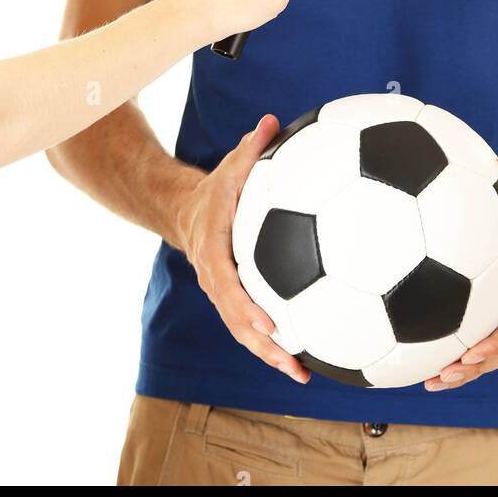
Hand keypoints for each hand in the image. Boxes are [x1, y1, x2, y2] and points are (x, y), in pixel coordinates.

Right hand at [175, 117, 310, 383]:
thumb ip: (250, 147)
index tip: (271, 324)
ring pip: (244, 332)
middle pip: (235, 321)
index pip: (225, 284)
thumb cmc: (216, 188)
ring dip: (271, 355)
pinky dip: (276, 343)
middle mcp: (215, 278)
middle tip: (293, 362)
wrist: (186, 211)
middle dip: (263, 346)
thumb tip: (270, 122)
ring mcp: (224, 293)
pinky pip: (254, 325)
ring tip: (305, 374)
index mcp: (213, 250)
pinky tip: (311, 355)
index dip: (246, 307)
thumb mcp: (229, 166)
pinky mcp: (237, 299)